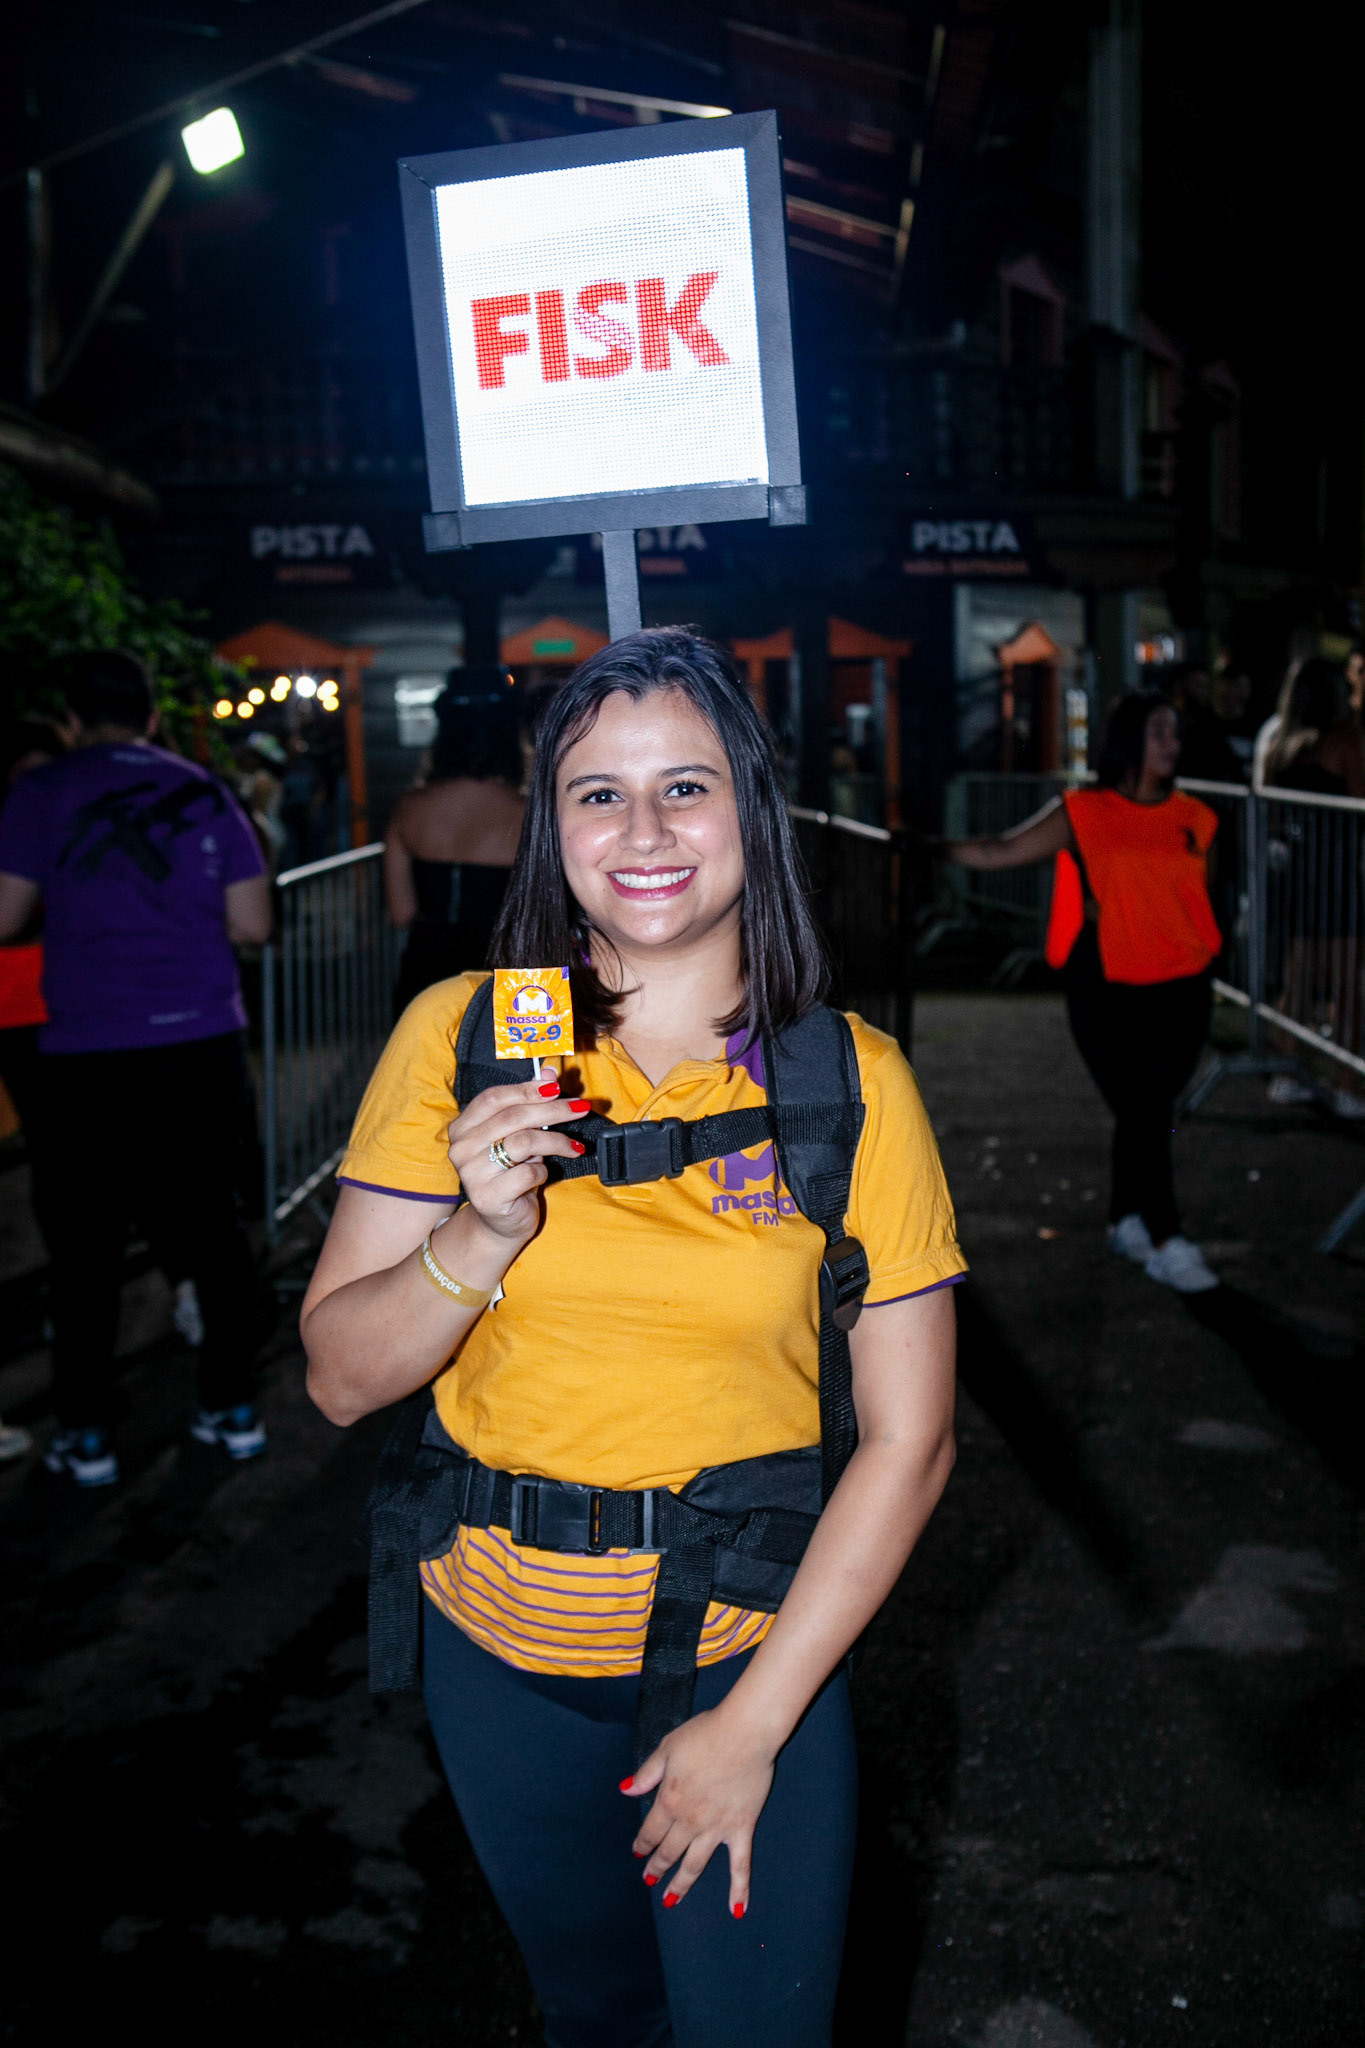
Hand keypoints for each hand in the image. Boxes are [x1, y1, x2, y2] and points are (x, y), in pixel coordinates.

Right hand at [446, 1065, 590, 1244]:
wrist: (500, 1223)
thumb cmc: (510, 1174)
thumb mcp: (520, 1136)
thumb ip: (530, 1104)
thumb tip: (551, 1072)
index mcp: (463, 1128)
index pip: (494, 1098)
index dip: (527, 1089)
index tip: (557, 1087)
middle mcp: (461, 1148)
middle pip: (513, 1117)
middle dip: (553, 1110)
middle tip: (580, 1108)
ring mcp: (471, 1174)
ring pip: (523, 1142)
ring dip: (555, 1141)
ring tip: (574, 1146)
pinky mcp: (488, 1197)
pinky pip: (527, 1173)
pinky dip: (543, 1172)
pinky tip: (545, 1175)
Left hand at [622, 1706, 777, 1917]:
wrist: (744, 1732)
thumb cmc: (705, 1734)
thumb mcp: (668, 1747)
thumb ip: (647, 1773)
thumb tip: (625, 1790)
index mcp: (670, 1799)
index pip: (650, 1830)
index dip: (642, 1844)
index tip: (637, 1852)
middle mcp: (690, 1820)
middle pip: (670, 1851)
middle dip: (657, 1867)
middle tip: (649, 1879)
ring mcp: (717, 1828)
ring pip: (695, 1864)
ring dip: (682, 1884)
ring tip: (671, 1900)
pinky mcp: (742, 1828)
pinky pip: (740, 1865)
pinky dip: (739, 1889)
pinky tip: (736, 1910)